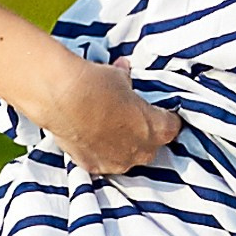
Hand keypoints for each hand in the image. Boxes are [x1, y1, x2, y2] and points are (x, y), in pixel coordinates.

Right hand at [43, 50, 180, 177]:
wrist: (63, 99)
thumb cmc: (97, 85)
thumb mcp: (118, 77)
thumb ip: (126, 81)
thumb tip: (123, 69)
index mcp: (157, 129)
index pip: (172, 127)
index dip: (165, 117)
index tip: (158, 111)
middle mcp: (141, 151)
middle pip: (151, 146)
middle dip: (143, 134)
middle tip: (130, 118)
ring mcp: (117, 162)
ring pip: (126, 157)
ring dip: (121, 145)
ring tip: (107, 127)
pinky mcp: (93, 166)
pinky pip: (102, 161)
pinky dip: (98, 151)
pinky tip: (89, 136)